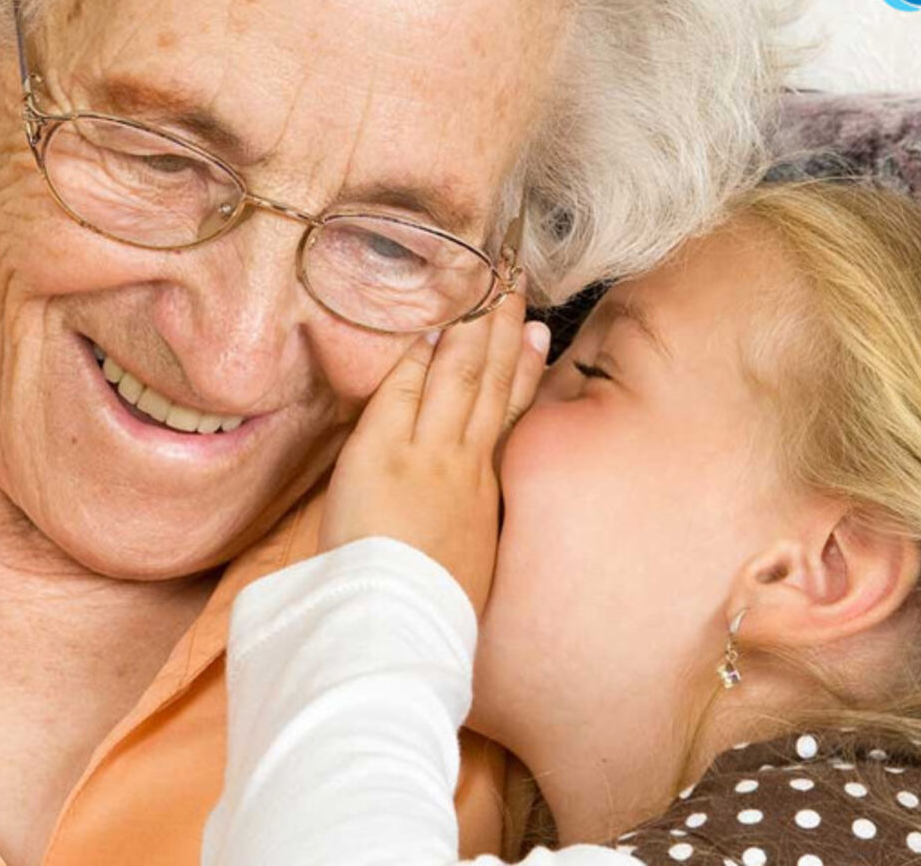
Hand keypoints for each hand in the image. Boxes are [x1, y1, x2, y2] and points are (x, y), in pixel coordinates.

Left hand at [318, 288, 549, 614]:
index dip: (524, 375)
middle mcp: (466, 466)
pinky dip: (418, 358)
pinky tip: (429, 331)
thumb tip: (469, 524)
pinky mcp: (383, 453)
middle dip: (505, 337)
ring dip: (473, 333)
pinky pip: (403, 392)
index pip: (509, 419)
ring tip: (487, 293)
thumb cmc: (431, 614)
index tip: (538, 340)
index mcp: (487, 495)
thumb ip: (470, 532)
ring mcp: (427, 454)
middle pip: (491, 386)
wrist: (403, 627)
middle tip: (517, 293)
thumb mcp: (471, 570)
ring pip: (458, 379)